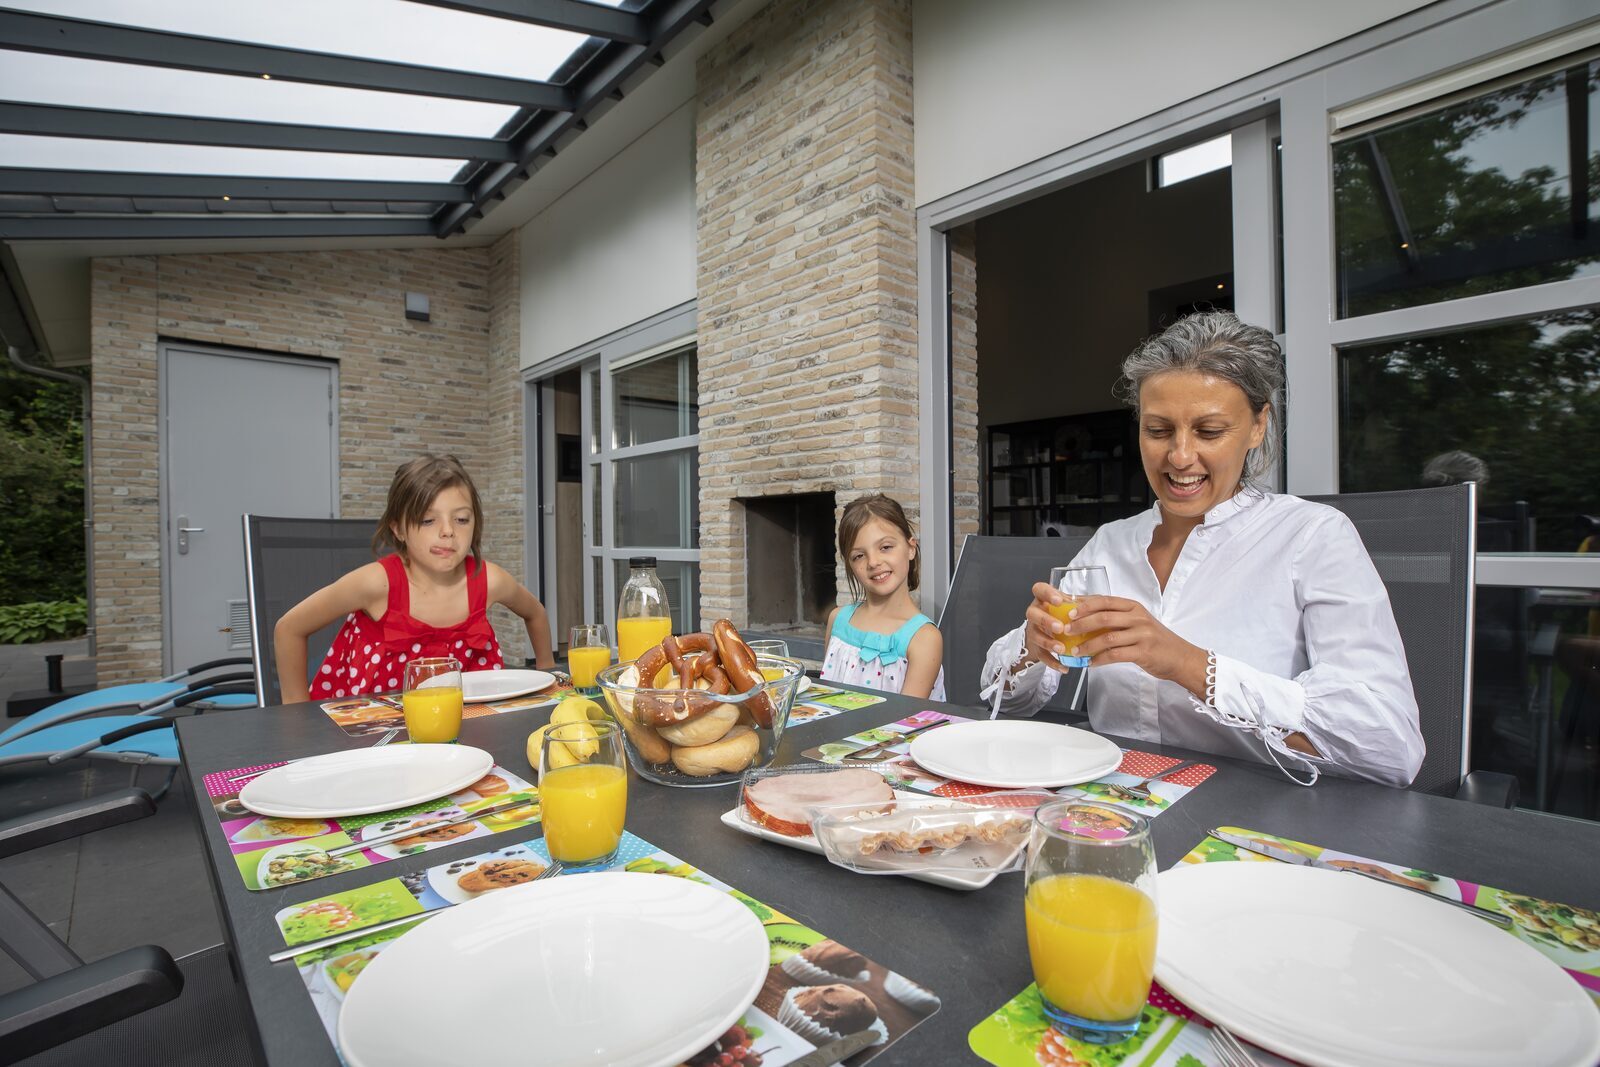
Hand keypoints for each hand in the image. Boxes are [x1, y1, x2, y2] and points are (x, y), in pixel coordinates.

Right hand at [1022, 581, 1073, 674]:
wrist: (1047, 634)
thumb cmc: (1062, 616)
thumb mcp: (1071, 607)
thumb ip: (1082, 604)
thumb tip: (1102, 604)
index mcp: (1044, 599)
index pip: (1039, 589)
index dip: (1047, 594)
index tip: (1059, 601)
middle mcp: (1036, 613)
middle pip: (1032, 613)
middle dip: (1046, 620)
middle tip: (1060, 628)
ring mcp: (1033, 630)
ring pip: (1035, 635)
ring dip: (1048, 642)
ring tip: (1062, 649)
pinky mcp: (1035, 647)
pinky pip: (1041, 655)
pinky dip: (1052, 662)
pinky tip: (1064, 667)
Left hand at [1026, 585, 1207, 694]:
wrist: (1180, 657)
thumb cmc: (1155, 640)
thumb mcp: (1138, 623)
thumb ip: (1117, 618)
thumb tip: (1085, 618)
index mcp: (1134, 607)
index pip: (1105, 600)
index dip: (1085, 604)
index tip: (1068, 610)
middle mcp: (1138, 617)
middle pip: (1103, 617)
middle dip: (1081, 624)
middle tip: (1066, 630)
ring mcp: (1142, 634)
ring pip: (1107, 637)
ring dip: (1087, 645)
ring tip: (1075, 651)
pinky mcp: (1143, 652)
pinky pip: (1115, 655)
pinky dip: (1100, 659)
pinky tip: (1091, 663)